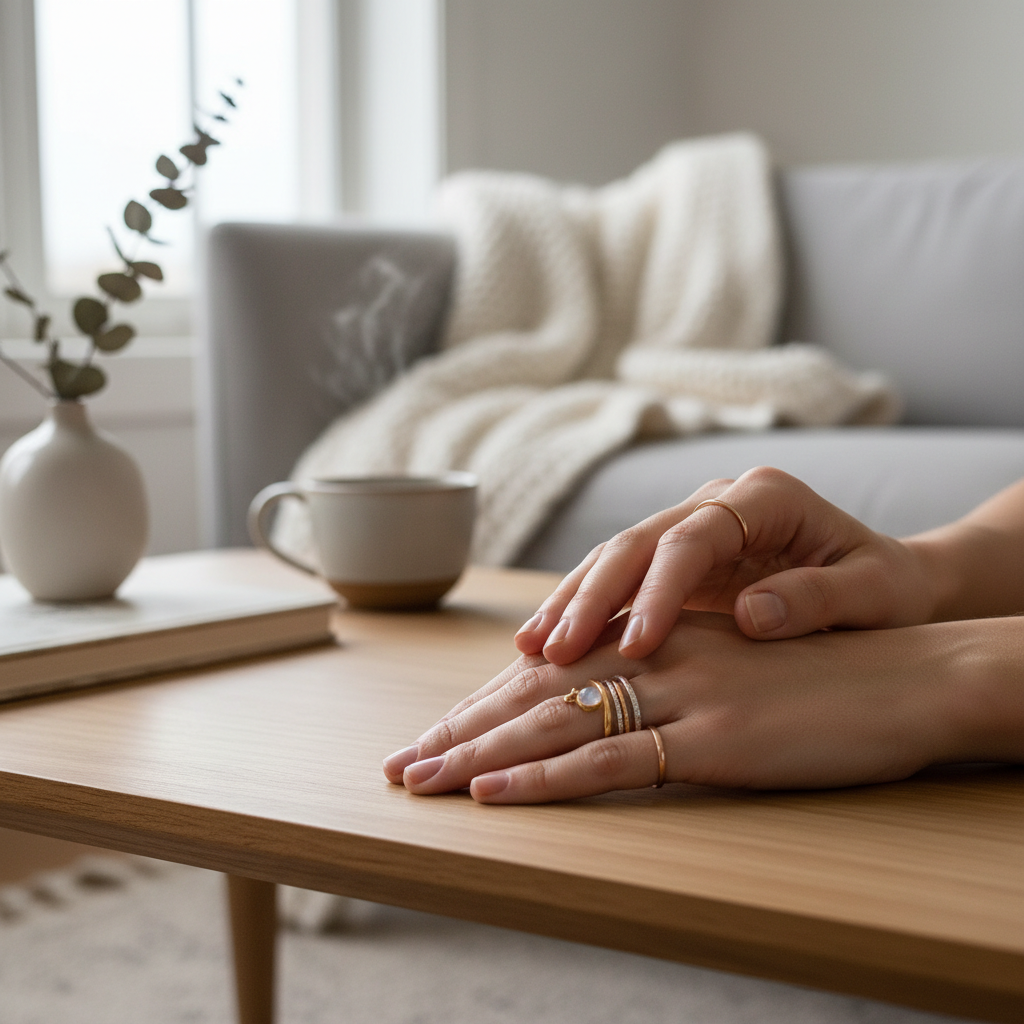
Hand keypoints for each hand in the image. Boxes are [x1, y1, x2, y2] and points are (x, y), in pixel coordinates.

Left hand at [381, 613, 1007, 803]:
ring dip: (477, 755)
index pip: (551, 673)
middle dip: (459, 730)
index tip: (435, 733)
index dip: (486, 704)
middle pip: (533, 695)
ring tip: (419, 781)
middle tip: (400, 762)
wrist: (908, 673)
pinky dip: (544, 780)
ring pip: (554, 724)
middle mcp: (654, 657)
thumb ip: (673, 673)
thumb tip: (616, 697)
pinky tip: (495, 795)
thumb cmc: (823, 676)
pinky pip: (611, 761)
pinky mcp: (710, 739)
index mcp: (656, 638)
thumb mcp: (734, 665)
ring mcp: (679, 696)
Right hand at [515, 466, 937, 664]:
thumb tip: (753, 615)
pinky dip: (584, 611)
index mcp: (766, 498)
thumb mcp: (876, 593)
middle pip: (638, 542)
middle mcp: (718, 504)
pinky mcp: (677, 562)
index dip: (658, 591)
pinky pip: (619, 582)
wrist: (887, 585)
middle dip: (593, 596)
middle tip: (556, 651)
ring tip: (533, 648)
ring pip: (616, 558)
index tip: (638, 648)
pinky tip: (549, 645)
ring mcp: (692, 529)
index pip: (693, 539)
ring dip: (573, 602)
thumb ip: (821, 597)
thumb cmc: (887, 590)